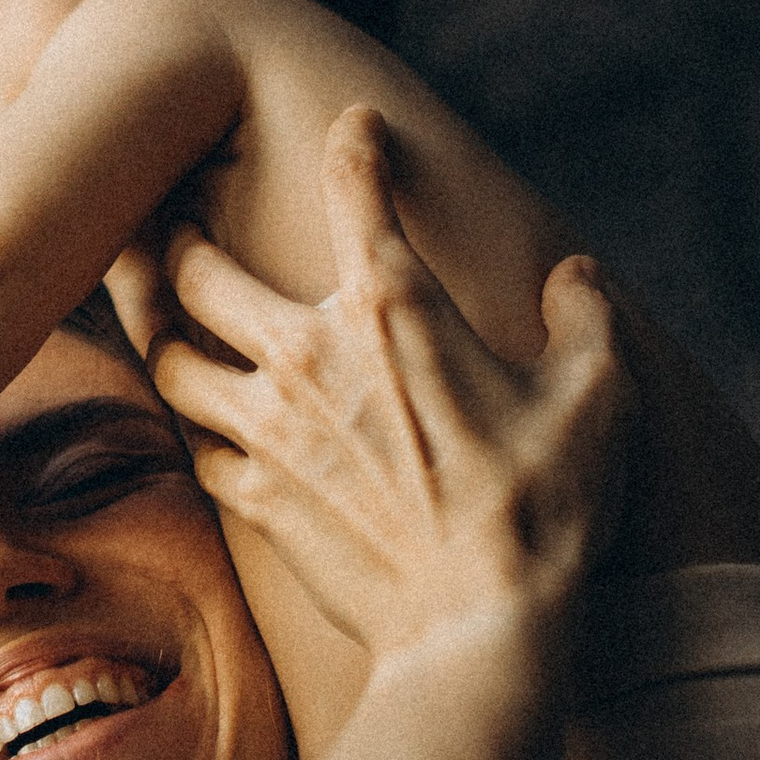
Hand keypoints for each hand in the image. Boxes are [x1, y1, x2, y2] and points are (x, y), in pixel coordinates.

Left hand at [146, 107, 628, 670]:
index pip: (356, 188)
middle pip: (195, 269)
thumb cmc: (545, 510)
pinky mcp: (254, 498)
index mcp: (394, 308)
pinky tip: (208, 426)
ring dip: (160, 331)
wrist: (476, 632)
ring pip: (168, 357)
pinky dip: (197, 428)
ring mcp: (268, 431)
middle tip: (176, 222)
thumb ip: (585, 320)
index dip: (354, 143)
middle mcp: (309, 355)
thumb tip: (573, 278)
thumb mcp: (599, 399)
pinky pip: (196, 446)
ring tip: (162, 317)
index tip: (354, 128)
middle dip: (178, 236)